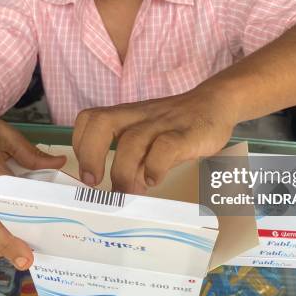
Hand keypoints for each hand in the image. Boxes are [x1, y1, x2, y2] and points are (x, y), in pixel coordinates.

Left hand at [73, 87, 236, 193]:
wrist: (215, 104)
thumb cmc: (177, 125)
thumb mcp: (150, 140)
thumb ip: (135, 162)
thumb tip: (124, 190)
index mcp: (126, 115)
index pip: (89, 119)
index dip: (80, 144)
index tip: (86, 171)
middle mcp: (139, 116)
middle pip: (101, 122)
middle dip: (90, 155)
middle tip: (93, 182)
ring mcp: (162, 123)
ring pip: (132, 141)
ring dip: (123, 171)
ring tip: (126, 191)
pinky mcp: (185, 134)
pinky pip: (165, 148)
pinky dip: (155, 167)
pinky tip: (155, 180)